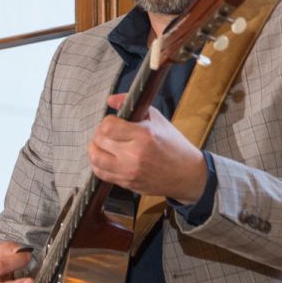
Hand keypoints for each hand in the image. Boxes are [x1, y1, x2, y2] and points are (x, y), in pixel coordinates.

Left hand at [88, 93, 208, 203]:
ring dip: (94, 149)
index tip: (113, 122)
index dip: (107, 121)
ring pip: (96, 159)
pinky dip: (98, 164)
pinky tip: (105, 158)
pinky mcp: (127, 183)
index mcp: (144, 136)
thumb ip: (132, 106)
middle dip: (99, 133)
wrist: (187, 174)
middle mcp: (134, 154)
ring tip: (101, 144)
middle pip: (99, 141)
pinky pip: (101, 173)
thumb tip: (110, 100)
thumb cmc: (173, 145)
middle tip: (106, 132)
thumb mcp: (157, 119)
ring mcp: (129, 171)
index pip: (108, 126)